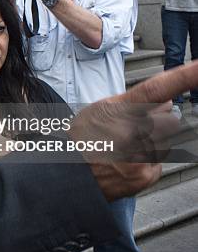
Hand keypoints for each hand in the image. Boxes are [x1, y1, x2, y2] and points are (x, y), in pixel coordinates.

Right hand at [69, 60, 197, 200]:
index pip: (157, 88)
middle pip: (169, 120)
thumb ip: (134, 104)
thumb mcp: (100, 111)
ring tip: (123, 149)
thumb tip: (167, 102)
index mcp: (119, 110)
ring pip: (165, 143)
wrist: (66, 175)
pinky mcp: (145, 175)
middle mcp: (132, 131)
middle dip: (158, 123)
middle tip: (132, 131)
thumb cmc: (79, 140)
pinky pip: (159, 163)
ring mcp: (140, 154)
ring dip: (151, 145)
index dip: (185, 76)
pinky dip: (146, 163)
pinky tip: (126, 163)